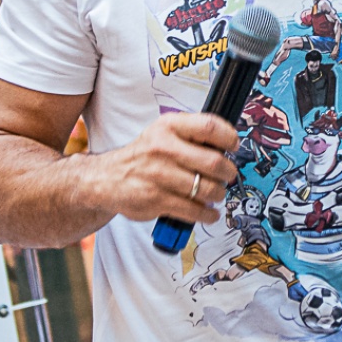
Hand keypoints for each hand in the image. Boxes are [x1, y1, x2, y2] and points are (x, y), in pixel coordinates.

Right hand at [98, 113, 240, 225]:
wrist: (107, 178)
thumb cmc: (144, 156)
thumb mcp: (163, 132)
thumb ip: (192, 133)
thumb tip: (228, 143)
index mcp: (168, 127)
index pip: (209, 127)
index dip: (229, 137)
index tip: (234, 146)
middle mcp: (163, 148)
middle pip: (214, 162)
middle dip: (228, 173)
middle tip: (228, 176)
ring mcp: (159, 175)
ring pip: (207, 189)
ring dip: (218, 194)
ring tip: (215, 193)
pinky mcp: (157, 199)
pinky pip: (194, 210)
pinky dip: (207, 214)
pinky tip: (207, 211)